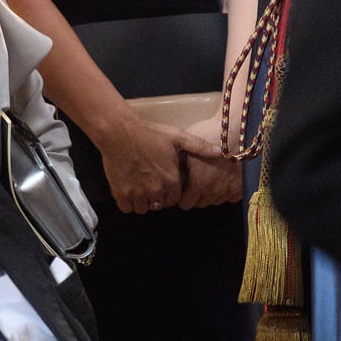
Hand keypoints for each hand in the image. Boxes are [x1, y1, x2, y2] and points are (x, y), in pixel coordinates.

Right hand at [99, 117, 220, 214]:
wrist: (119, 131)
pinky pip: (128, 208)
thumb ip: (199, 146)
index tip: (163, 180)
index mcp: (171, 180)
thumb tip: (220, 152)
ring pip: (144, 208)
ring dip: (143, 200)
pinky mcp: (121, 194)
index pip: (175, 199)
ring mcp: (137, 194)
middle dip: (157, 195)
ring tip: (139, 184)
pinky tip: (129, 188)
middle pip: (159, 204)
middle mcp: (156, 191)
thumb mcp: (176, 136)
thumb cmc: (149, 133)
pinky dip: (128, 202)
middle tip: (150, 180)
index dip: (170, 190)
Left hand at [178, 114, 241, 208]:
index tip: (182, 186)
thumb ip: (177, 165)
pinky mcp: (241, 187)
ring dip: (210, 194)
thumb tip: (168, 176)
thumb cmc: (207, 134)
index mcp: (199, 184)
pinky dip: (226, 192)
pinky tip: (222, 180)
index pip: (185, 204)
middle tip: (195, 181)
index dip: (181, 195)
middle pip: (200, 204)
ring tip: (208, 179)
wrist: (233, 128)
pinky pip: (230, 198)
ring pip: (214, 201)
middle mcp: (214, 192)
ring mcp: (228, 190)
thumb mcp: (185, 146)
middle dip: (195, 195)